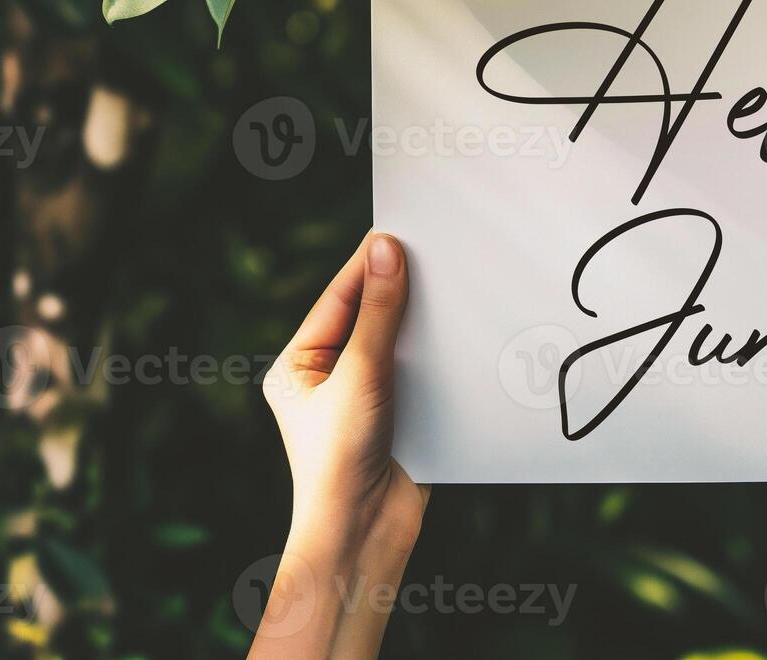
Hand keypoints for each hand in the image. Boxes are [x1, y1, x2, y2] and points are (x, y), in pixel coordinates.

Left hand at [250, 233, 428, 657]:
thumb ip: (379, 312)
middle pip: (371, 316)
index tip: (402, 231)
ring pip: (402, 343)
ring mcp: (368, 397)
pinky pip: (425, 372)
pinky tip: (466, 336)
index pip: (338, 299)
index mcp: (299, 364)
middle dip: (403, 289)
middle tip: (439, 252)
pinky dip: (443, 356)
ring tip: (457, 288)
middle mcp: (330, 377)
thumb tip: (387, 249)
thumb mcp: (361, 374)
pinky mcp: (402, 416)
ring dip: (427, 323)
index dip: (369, 264)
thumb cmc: (340, 460)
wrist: (363, 534)